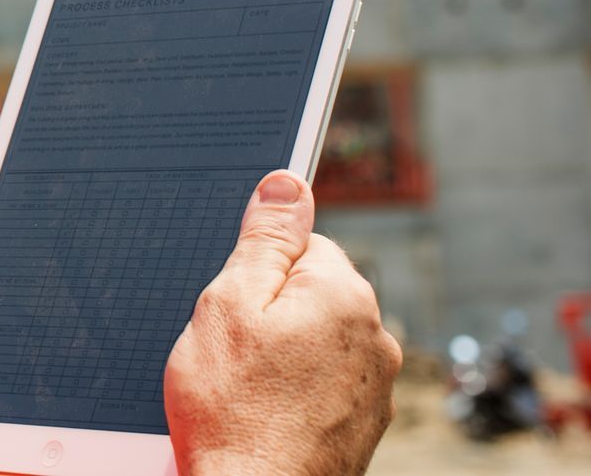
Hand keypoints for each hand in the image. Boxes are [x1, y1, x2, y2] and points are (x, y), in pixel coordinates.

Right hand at [164, 171, 401, 475]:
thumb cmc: (233, 412)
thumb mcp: (229, 304)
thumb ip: (264, 240)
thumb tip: (288, 183)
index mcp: (344, 295)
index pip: (302, 243)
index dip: (256, 269)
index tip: (235, 302)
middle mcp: (376, 336)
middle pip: (311, 290)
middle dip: (270, 309)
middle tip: (233, 347)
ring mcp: (377, 385)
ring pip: (317, 338)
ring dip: (284, 351)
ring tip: (245, 386)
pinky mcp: (365, 423)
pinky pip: (325, 381)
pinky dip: (296, 389)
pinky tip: (264, 410)